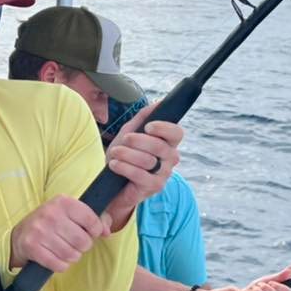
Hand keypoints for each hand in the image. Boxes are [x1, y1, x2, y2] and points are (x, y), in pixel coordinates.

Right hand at [10, 195, 110, 271]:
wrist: (21, 234)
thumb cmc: (53, 223)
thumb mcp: (73, 214)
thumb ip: (96, 219)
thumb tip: (107, 232)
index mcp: (64, 202)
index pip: (92, 221)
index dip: (95, 231)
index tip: (88, 232)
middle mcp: (51, 214)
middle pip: (83, 241)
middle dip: (83, 246)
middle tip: (75, 243)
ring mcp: (40, 230)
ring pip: (72, 255)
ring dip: (72, 257)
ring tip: (64, 250)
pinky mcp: (32, 247)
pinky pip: (59, 265)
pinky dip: (61, 265)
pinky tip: (55, 258)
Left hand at [104, 102, 183, 227]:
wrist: (113, 183)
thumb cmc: (124, 156)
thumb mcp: (130, 132)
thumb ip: (143, 117)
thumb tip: (158, 103)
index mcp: (168, 143)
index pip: (177, 133)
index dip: (164, 128)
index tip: (148, 127)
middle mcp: (171, 158)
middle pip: (160, 146)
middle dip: (138, 140)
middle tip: (125, 139)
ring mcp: (164, 174)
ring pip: (148, 160)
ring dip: (126, 154)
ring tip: (115, 153)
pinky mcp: (155, 187)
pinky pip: (140, 174)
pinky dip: (124, 167)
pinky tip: (114, 165)